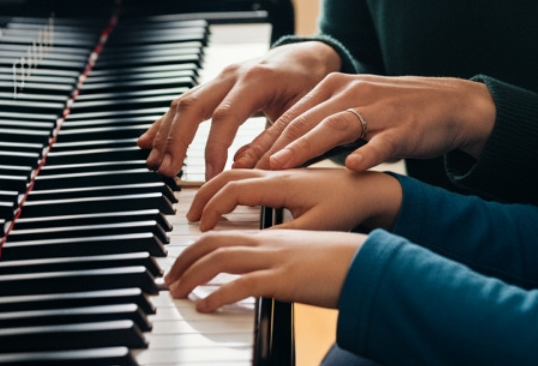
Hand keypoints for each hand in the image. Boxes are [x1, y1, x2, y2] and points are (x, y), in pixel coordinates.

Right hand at [137, 41, 341, 178]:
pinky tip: (147, 141)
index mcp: (256, 80)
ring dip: (166, 134)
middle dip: (176, 141)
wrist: (310, 56)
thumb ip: (275, 138)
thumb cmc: (311, 84)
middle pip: (193, 106)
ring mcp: (220, 77)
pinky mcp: (215, 85)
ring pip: (183, 103)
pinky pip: (185, 103)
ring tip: (155, 164)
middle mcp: (232, 74)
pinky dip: (165, 123)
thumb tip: (244, 169)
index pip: (224, 117)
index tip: (208, 178)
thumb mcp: (302, 112)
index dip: (212, 149)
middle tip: (167, 173)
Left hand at [166, 227, 365, 310]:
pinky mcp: (283, 279)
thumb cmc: (339, 260)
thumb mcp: (303, 255)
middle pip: (213, 241)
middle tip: (170, 277)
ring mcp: (274, 259)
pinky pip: (241, 284)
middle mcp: (267, 242)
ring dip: (192, 275)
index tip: (182, 260)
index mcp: (270, 236)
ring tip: (178, 291)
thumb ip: (279, 259)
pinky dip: (218, 294)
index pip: (223, 232)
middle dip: (184, 258)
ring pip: (220, 259)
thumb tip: (263, 275)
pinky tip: (205, 304)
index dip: (196, 244)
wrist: (367, 260)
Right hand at [188, 167, 402, 233]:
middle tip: (190, 217)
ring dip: (215, 187)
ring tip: (203, 208)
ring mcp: (281, 169)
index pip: (233, 189)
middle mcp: (277, 170)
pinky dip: (230, 183)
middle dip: (204, 194)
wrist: (372, 187)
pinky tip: (229, 198)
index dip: (212, 208)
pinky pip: (249, 172)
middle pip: (229, 174)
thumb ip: (281, 235)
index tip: (200, 227)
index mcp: (281, 181)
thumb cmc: (348, 206)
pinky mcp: (286, 172)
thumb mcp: (315, 228)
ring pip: (237, 170)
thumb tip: (249, 247)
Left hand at [232, 73, 495, 172]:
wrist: (448, 103)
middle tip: (245, 168)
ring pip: (336, 126)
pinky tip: (351, 166)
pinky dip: (366, 152)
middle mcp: (351, 92)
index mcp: (333, 88)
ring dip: (306, 146)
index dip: (262, 139)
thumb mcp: (351, 114)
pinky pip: (382, 141)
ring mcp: (378, 108)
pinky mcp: (404, 126)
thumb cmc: (394, 113)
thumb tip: (277, 157)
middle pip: (304, 119)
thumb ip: (318, 130)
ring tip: (281, 165)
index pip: (290, 115)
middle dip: (272, 145)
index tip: (236, 163)